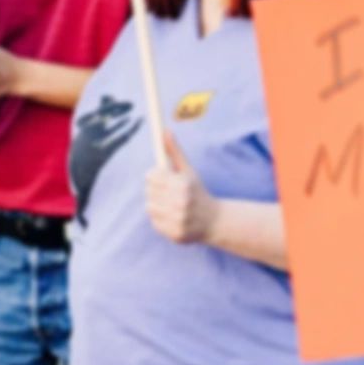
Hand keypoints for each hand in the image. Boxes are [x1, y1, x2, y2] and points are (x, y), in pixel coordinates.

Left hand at [144, 129, 216, 245]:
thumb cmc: (197, 191)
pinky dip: (160, 218)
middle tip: (168, 192)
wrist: (214, 221)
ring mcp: (178, 220)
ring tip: (170, 204)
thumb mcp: (188, 170)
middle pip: (149, 191)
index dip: (155, 175)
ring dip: (157, 204)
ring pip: (150, 206)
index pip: (152, 176)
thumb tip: (164, 130)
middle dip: (156, 190)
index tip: (161, 177)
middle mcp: (181, 203)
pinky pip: (155, 222)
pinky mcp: (175, 234)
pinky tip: (172, 216)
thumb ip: (174, 151)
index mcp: (183, 184)